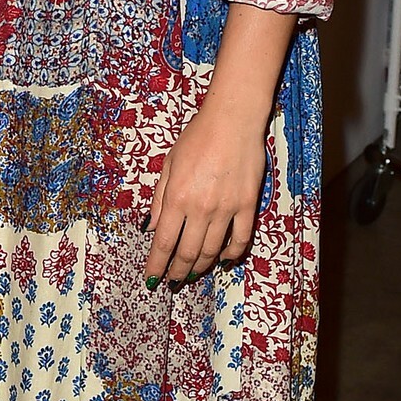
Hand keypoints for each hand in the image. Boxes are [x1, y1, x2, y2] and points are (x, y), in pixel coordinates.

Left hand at [146, 97, 267, 285]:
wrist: (233, 120)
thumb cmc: (197, 137)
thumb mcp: (169, 165)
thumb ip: (160, 200)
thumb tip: (152, 228)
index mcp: (177, 198)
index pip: (163, 243)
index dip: (157, 265)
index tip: (152, 279)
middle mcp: (201, 208)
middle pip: (188, 253)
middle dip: (177, 271)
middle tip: (172, 281)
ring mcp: (227, 209)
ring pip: (212, 251)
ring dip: (201, 267)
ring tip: (192, 274)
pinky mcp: (248, 205)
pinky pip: (240, 239)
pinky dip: (231, 254)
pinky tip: (222, 259)